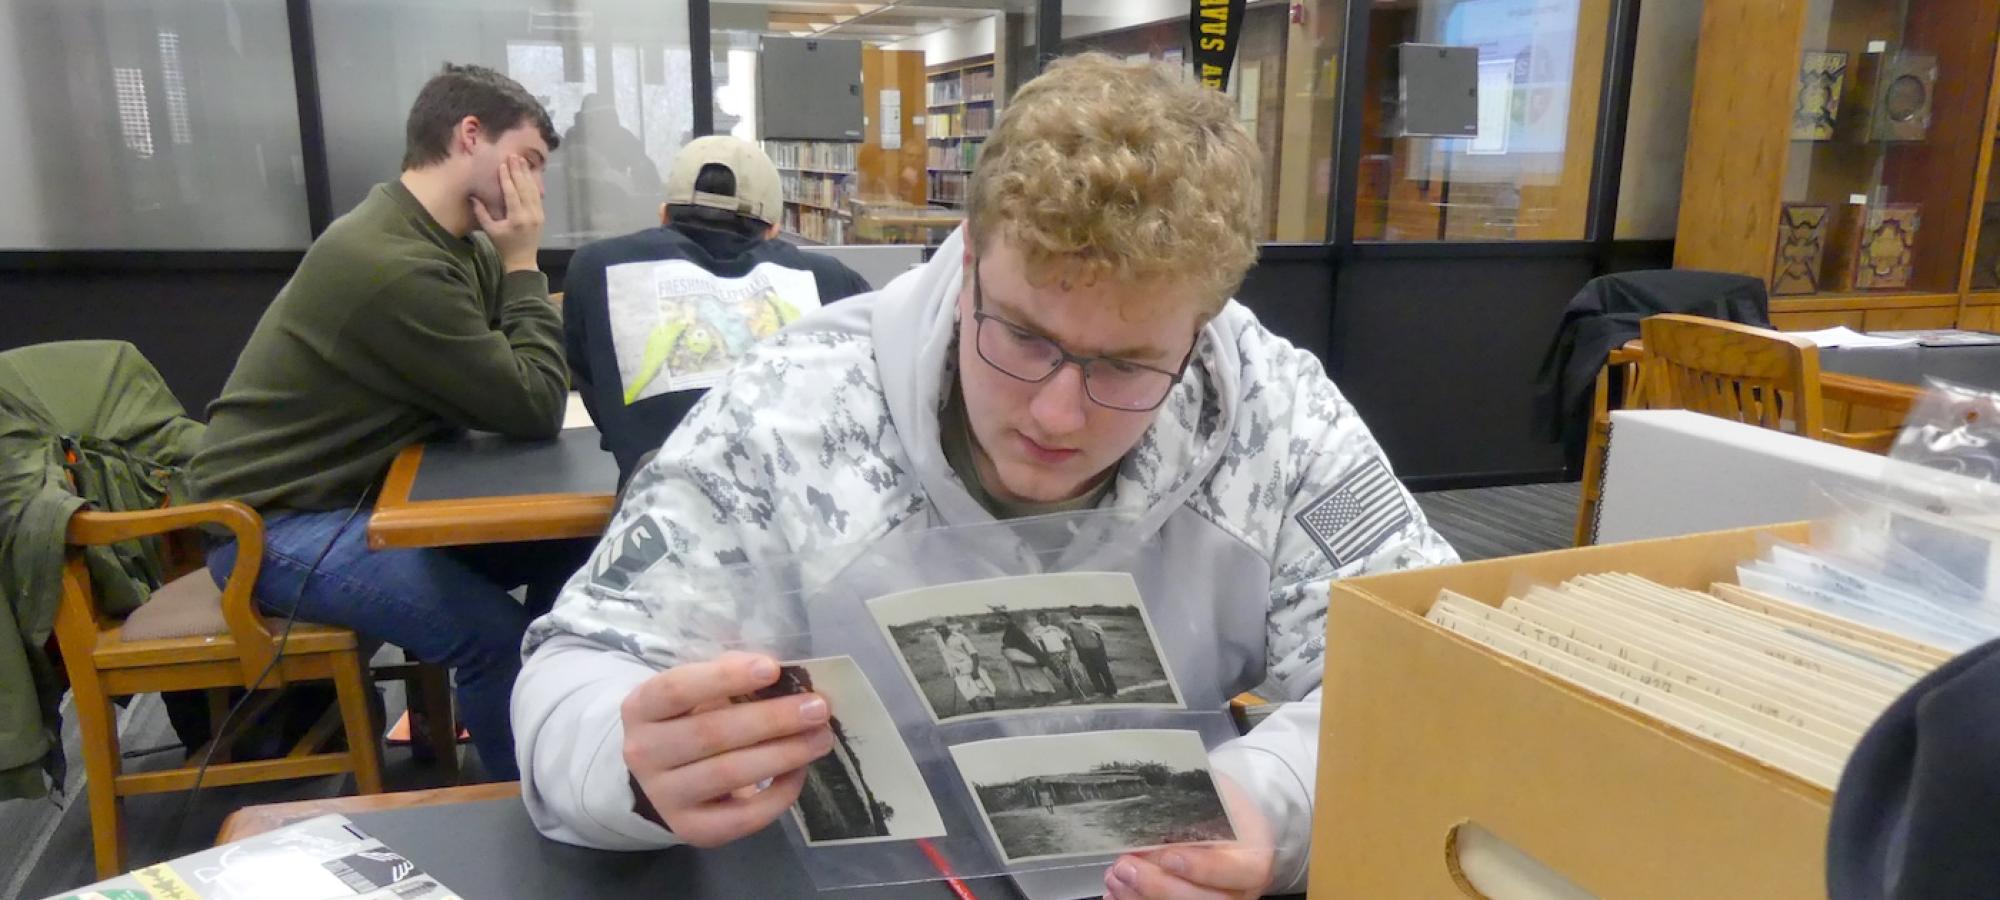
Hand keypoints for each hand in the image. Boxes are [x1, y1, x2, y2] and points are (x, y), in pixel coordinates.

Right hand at [472, 155, 544, 272]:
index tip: (503, 164)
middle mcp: (530, 214)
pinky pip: (537, 196)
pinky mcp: (541, 215)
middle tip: (514, 156)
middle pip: (524, 188)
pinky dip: (532, 183)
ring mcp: (538, 214)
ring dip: (527, 174)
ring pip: (533, 190)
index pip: (512, 193)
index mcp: (517, 218)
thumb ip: (481, 212)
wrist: (522, 260)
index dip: (507, 178)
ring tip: (521, 160)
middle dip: (518, 171)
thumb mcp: (490, 230)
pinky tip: (528, 173)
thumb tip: (473, 196)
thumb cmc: (503, 245)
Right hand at [620, 651, 834, 847]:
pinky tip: (800, 771)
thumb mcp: (699, 690)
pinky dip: (778, 794)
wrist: (666, 776)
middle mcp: (643, 754)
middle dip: (772, 719)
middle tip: (818, 708)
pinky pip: (743, 816)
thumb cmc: (691, 719)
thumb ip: (729, 674)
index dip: (725, 678)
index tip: (772, 669)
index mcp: (641, 708)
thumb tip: (775, 672)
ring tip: (821, 738)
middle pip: (711, 733)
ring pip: (729, 774)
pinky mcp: (692, 830)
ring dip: (783, 754)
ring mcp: (665, 797)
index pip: (677, 689)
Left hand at [1102, 774, 1275, 899]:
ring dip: (1141, 898)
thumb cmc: (1224, 808)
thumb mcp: (1217, 796)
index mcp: (1253, 858)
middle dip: (1159, 886)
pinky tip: (1115, 892)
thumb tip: (1151, 806)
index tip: (1169, 856)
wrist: (1232, 827)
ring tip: (1114, 875)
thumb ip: (1193, 806)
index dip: (1203, 868)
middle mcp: (1240, 891)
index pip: (1236, 871)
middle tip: (1125, 866)